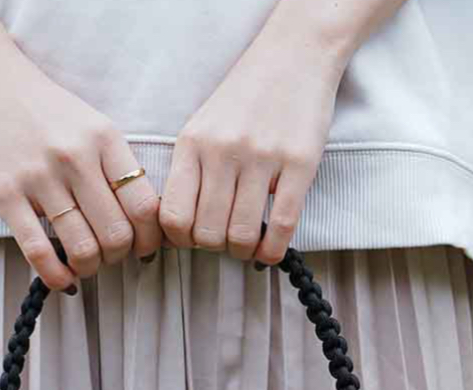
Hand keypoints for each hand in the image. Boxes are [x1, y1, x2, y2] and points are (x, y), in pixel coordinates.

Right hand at [0, 44, 161, 290]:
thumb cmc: (45, 111)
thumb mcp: (93, 126)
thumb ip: (118, 168)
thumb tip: (143, 225)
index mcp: (105, 140)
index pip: (145, 207)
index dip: (149, 240)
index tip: (142, 249)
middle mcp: (76, 158)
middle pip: (117, 235)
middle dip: (118, 258)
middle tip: (110, 257)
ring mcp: (39, 177)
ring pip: (82, 249)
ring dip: (90, 269)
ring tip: (85, 265)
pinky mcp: (5, 194)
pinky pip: (38, 251)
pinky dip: (56, 276)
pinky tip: (62, 280)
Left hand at [159, 28, 346, 266]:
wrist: (295, 55)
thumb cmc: (245, 99)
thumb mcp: (202, 129)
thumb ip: (189, 173)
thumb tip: (181, 229)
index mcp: (192, 144)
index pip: (172, 216)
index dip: (180, 241)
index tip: (192, 240)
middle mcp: (223, 151)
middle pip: (206, 232)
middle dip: (214, 248)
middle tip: (223, 241)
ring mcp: (262, 157)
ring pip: (241, 234)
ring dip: (242, 252)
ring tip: (247, 245)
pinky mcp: (300, 163)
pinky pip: (282, 226)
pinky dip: (273, 251)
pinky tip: (269, 250)